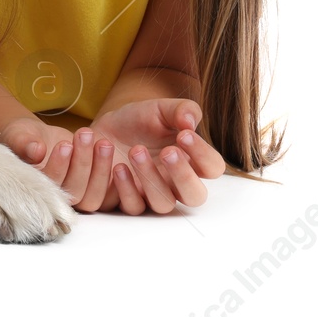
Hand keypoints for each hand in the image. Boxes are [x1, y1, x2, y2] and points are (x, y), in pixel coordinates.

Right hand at [0, 117, 117, 212]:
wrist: (38, 137)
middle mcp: (56, 199)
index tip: (65, 144)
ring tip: (103, 142)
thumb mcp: (19, 135)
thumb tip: (36, 150)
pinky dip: (115, 179)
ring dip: (100, 169)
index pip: (50, 186)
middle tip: (85, 135)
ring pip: (92, 196)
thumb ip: (23, 143)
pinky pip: (109, 196)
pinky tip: (115, 154)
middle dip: (81, 163)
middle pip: (74, 192)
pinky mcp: (93, 192)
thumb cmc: (24, 137)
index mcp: (35, 189)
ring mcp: (77, 197)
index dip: (59, 166)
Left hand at [88, 98, 225, 214]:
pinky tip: (117, 166)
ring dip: (151, 179)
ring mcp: (152, 195)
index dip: (203, 154)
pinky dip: (124, 187)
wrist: (105, 129)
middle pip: (195, 196)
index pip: (212, 168)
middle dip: (183, 175)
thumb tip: (189, 122)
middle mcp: (175, 183)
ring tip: (135, 150)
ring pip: (163, 204)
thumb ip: (181, 110)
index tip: (184, 134)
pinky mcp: (126, 201)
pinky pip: (132, 207)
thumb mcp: (160, 109)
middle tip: (168, 151)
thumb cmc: (139, 121)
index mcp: (190, 160)